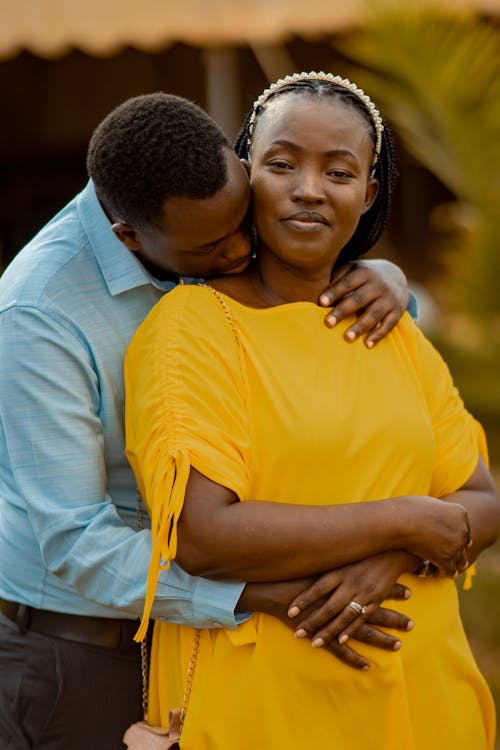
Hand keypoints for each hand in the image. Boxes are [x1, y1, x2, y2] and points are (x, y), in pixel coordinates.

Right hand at [238, 565, 412, 671]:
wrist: (277, 587)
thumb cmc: (297, 572)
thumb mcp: (319, 560)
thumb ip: (333, 556)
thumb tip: (345, 541)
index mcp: (345, 585)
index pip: (373, 586)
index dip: (392, 591)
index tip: (409, 591)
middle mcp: (343, 602)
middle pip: (374, 611)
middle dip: (394, 618)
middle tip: (412, 624)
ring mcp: (334, 619)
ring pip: (362, 632)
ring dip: (381, 639)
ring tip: (398, 645)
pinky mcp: (323, 634)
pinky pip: (341, 650)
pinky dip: (354, 659)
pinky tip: (367, 667)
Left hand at [318, 259, 408, 347]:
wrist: (395, 277)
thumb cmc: (363, 277)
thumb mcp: (352, 269)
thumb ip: (337, 276)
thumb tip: (318, 290)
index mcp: (364, 273)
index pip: (347, 282)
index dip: (334, 292)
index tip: (321, 302)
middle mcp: (378, 285)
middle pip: (359, 299)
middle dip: (343, 311)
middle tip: (328, 323)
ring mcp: (389, 298)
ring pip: (374, 313)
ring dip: (360, 326)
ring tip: (347, 338)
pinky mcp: (397, 311)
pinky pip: (388, 324)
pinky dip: (378, 335)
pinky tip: (367, 344)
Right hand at [402, 497, 471, 576]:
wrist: (400, 521)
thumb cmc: (408, 509)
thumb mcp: (430, 503)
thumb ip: (440, 510)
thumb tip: (438, 516)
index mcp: (460, 513)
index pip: (465, 528)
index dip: (458, 536)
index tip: (452, 541)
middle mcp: (462, 529)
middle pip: (464, 543)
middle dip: (458, 549)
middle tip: (455, 557)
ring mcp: (455, 544)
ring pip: (459, 559)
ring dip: (453, 564)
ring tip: (446, 569)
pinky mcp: (446, 558)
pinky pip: (449, 569)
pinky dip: (444, 572)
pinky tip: (436, 573)